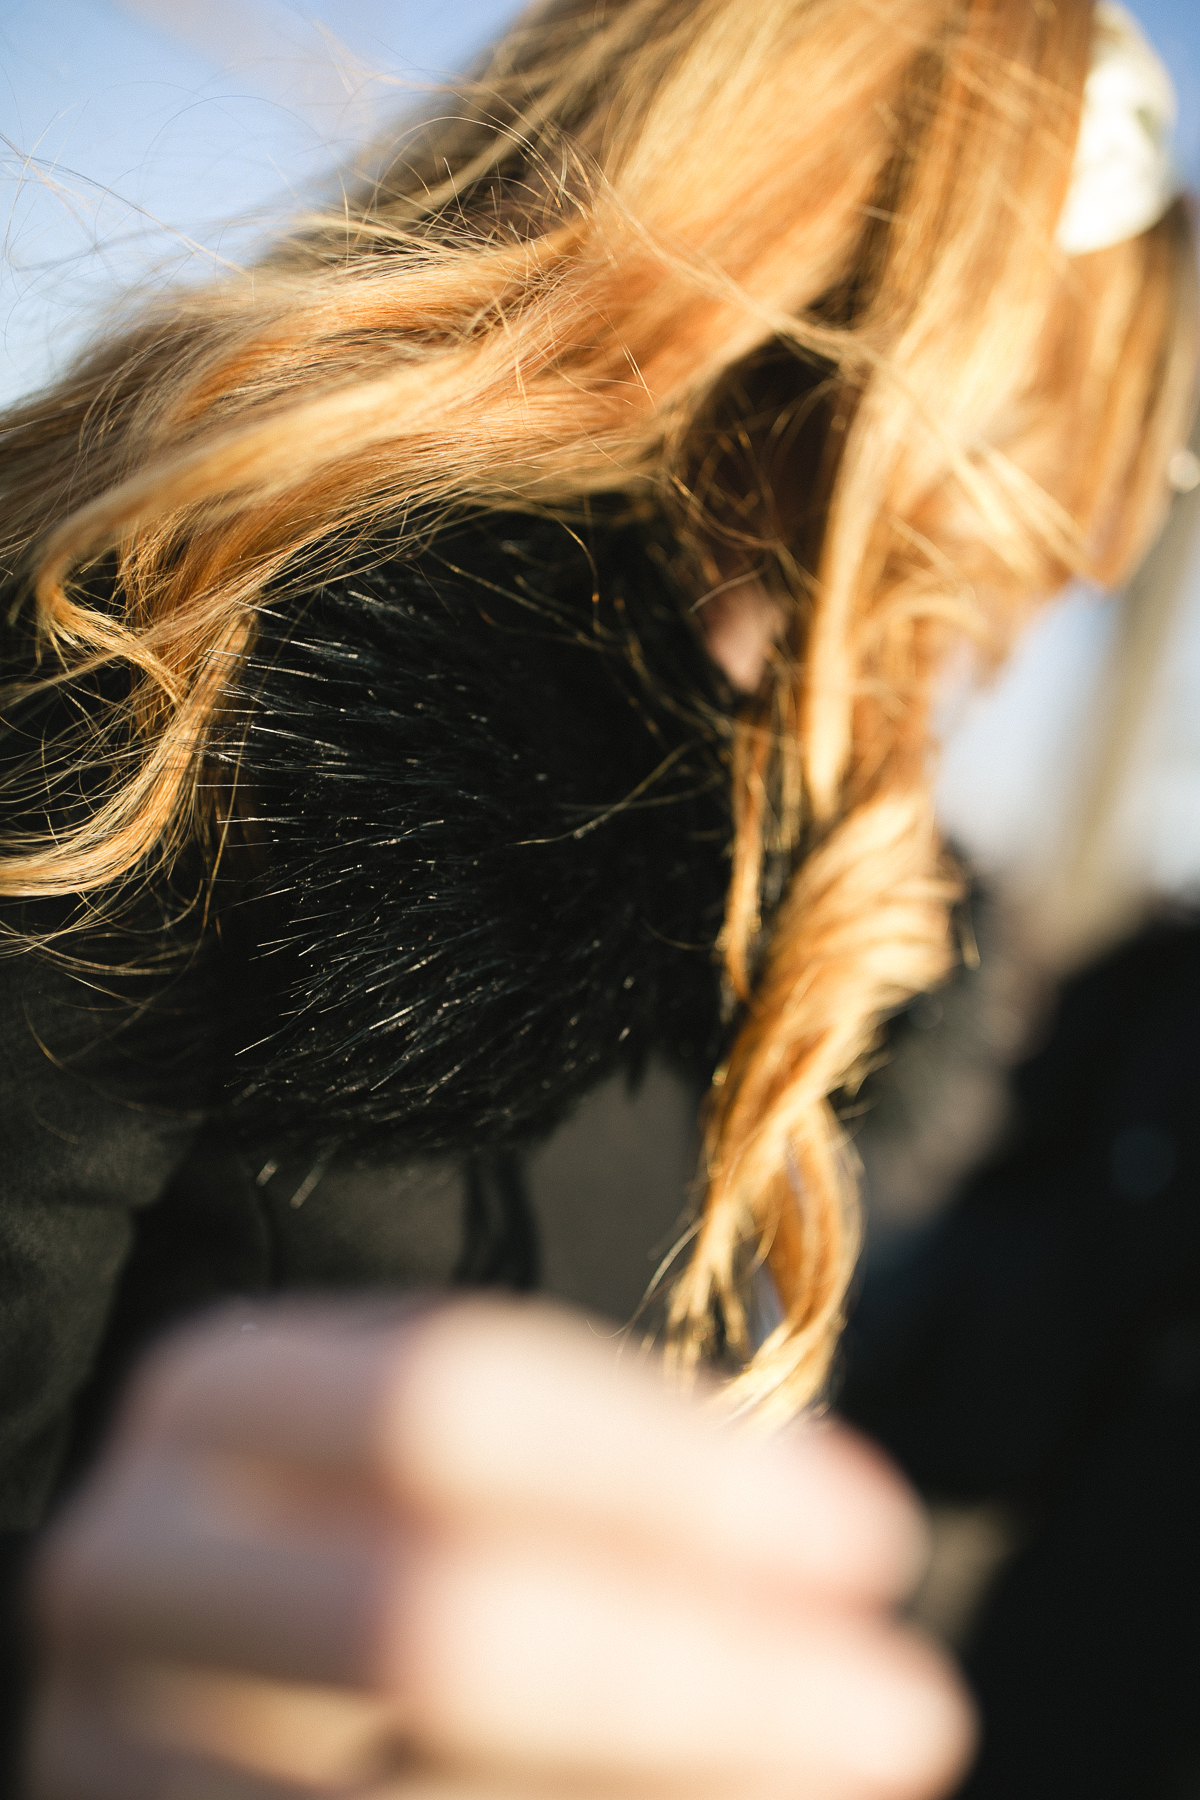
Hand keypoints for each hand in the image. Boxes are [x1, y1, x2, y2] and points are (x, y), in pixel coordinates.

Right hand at [28, 1296, 974, 1798]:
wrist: (207, 1672)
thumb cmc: (369, 1519)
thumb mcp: (448, 1451)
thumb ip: (602, 1476)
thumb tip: (842, 1544)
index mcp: (217, 1389)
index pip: (452, 1394)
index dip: (676, 1468)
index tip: (876, 1534)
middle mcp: (130, 1566)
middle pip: (439, 1623)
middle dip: (698, 1672)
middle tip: (918, 1708)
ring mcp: (111, 1754)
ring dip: (683, 1792)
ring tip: (853, 1774)